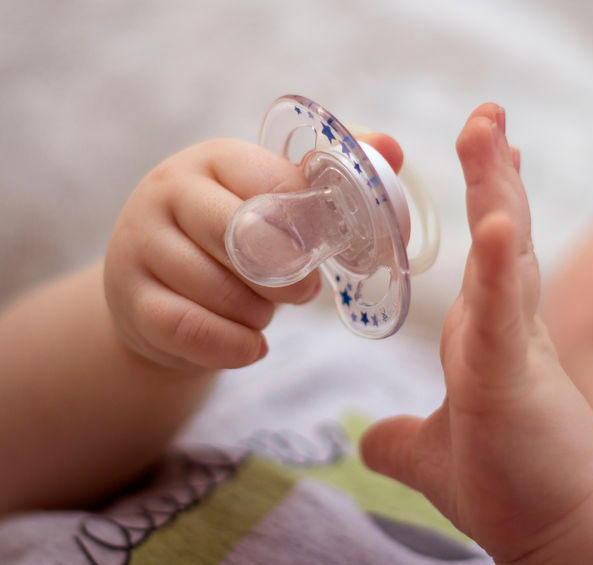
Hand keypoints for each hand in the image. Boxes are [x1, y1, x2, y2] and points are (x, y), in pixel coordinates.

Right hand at [105, 135, 402, 368]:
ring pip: (220, 289)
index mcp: (214, 159)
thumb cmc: (231, 240)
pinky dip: (236, 345)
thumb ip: (329, 178)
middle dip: (285, 273)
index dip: (307, 224)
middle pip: (240, 235)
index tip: (323, 248)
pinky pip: (193, 330)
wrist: (158, 292)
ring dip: (260, 314)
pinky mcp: (131, 300)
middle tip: (303, 288)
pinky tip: (253, 345)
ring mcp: (140, 245)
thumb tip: (390, 148)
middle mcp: (168, 191)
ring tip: (265, 311)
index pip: (270, 182)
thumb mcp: (271, 202)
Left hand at [361, 105, 592, 561]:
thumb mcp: (436, 455)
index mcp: (491, 337)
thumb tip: (367, 438)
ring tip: (488, 129)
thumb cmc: (514, 486)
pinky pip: (502, 315)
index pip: (492, 254)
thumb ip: (402, 438)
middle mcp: (509, 329)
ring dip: (497, 189)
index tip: (493, 155)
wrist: (559, 534)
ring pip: (508, 254)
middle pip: (504, 234)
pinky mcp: (514, 379)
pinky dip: (499, 267)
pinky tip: (494, 221)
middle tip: (487, 115)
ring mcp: (515, 348)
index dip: (493, 201)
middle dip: (494, 172)